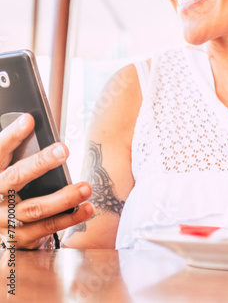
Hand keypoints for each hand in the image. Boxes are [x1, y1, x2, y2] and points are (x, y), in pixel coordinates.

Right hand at [0, 114, 93, 248]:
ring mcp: (3, 222)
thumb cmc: (10, 193)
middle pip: (15, 177)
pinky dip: (68, 219)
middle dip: (40, 163)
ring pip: (34, 209)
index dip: (12, 136)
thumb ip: (20, 154)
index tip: (29, 120)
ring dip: (64, 197)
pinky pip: (45, 230)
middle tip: (64, 150)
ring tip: (86, 187)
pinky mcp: (17, 241)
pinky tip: (85, 209)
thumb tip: (36, 124)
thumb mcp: (9, 173)